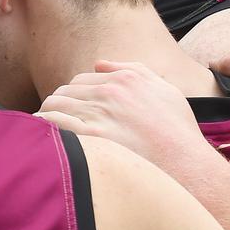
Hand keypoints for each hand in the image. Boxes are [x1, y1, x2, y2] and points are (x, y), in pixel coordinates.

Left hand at [36, 60, 207, 167]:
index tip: (72, 109)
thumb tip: (100, 63)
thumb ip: (134, 70)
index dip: (74, 95)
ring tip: (44, 130)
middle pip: (65, 91)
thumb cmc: (178, 131)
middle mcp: (109, 93)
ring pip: (54, 104)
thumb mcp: (165, 91)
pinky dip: (43, 126)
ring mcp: (99, 114)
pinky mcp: (91, 137)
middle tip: (55, 120)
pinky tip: (41, 136)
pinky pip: (53, 123)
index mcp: (124, 80)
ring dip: (47, 114)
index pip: (81, 80)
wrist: (188, 166)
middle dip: (58, 104)